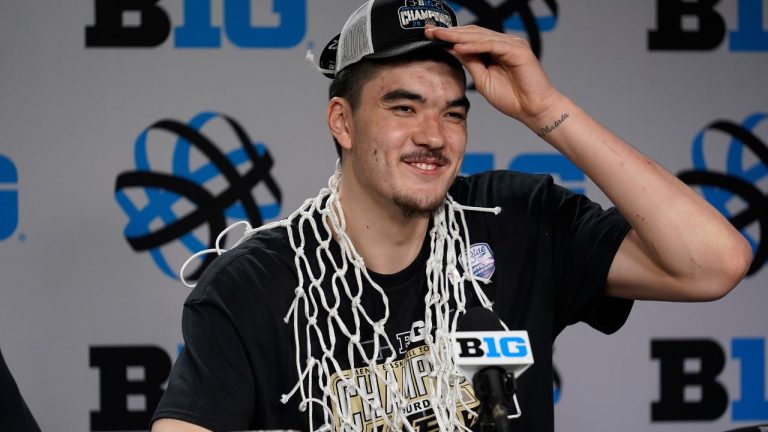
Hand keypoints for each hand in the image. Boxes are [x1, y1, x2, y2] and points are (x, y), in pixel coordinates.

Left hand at [425, 25, 562, 124]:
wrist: (533, 110)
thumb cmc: (512, 98)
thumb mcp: (482, 80)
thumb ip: (470, 63)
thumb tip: (452, 50)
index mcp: (495, 49)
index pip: (469, 38)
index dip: (449, 36)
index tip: (430, 36)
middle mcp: (504, 43)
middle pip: (473, 32)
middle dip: (449, 32)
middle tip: (429, 31)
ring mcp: (512, 44)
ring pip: (481, 36)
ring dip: (458, 36)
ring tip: (440, 36)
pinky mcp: (518, 50)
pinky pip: (492, 45)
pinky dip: (475, 46)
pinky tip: (459, 47)